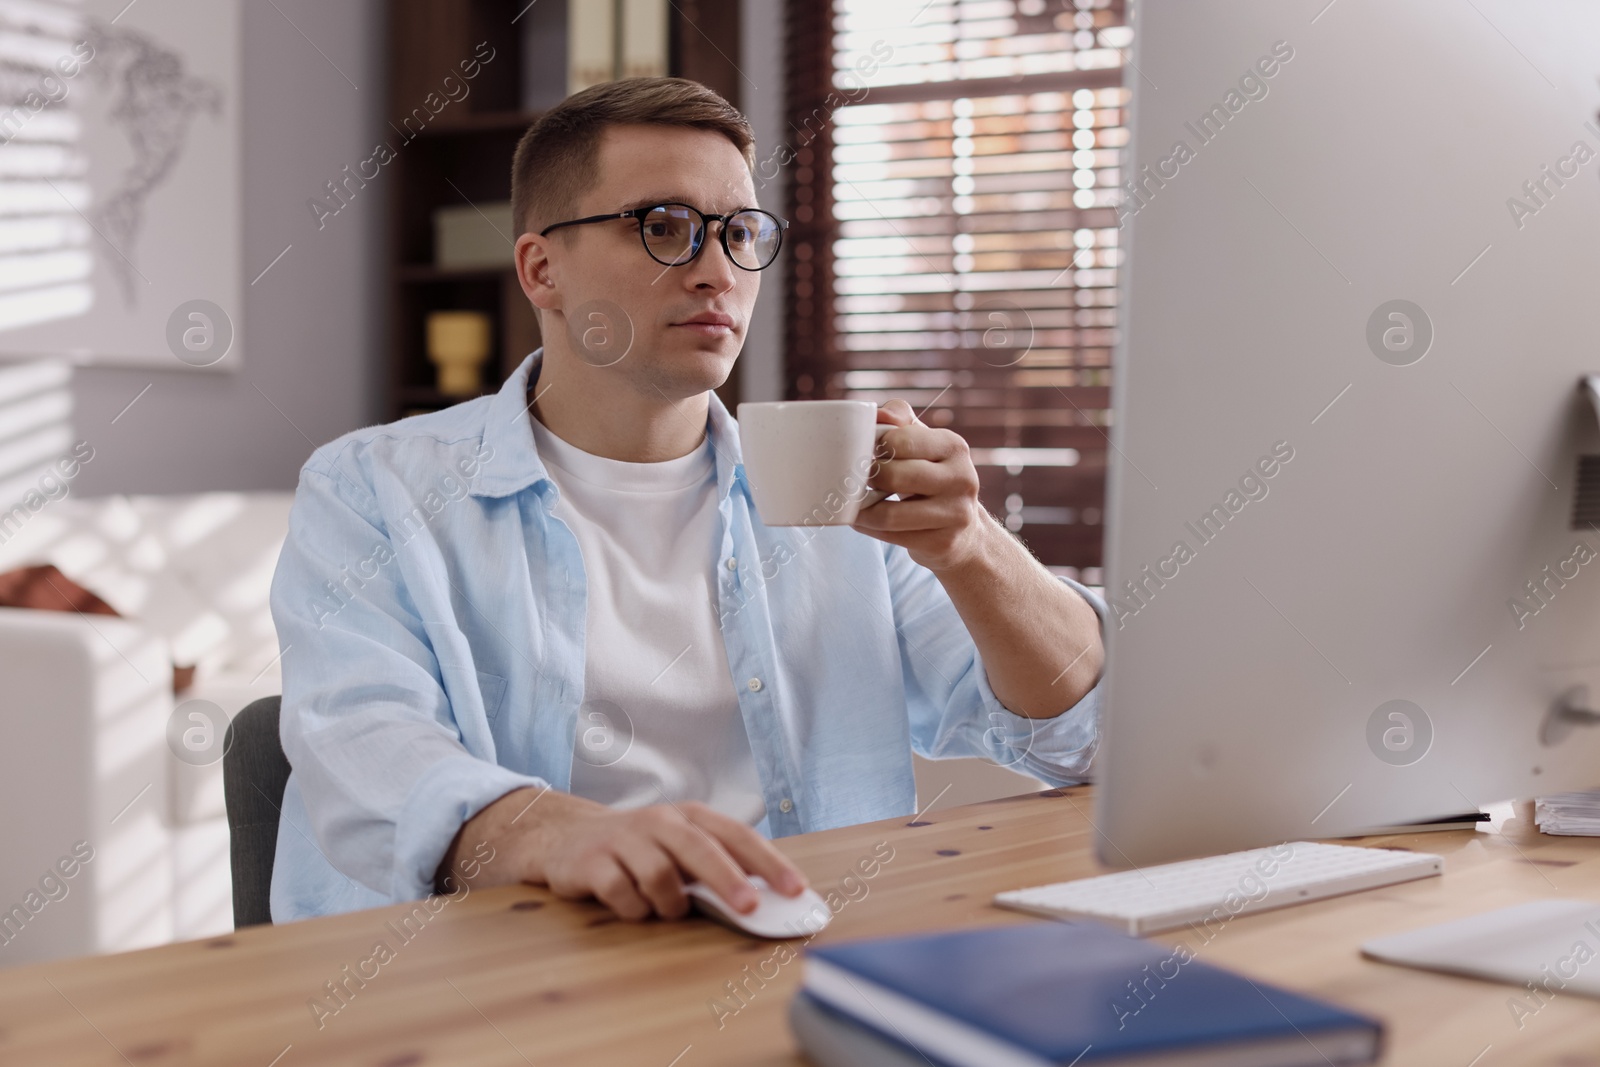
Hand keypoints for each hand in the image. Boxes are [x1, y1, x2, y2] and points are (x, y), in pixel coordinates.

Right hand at [440, 787, 808, 920]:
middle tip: (750, 909)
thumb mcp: (679, 850)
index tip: (796, 891)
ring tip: (663, 908)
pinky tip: (631, 906)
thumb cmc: (639, 849)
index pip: (737, 836)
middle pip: (701, 849)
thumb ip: (716, 868)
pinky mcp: (591, 861)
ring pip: (660, 875)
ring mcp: (624, 839)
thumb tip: (766, 902)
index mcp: (690, 817)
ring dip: (669, 904)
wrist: (566, 836)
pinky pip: (621, 891)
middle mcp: (660, 822)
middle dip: (728, 880)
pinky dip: (632, 908)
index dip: (768, 862)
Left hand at [851, 399, 992, 572]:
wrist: (963, 529)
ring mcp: (955, 513)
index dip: (873, 448)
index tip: (867, 454)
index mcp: (954, 446)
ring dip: (862, 510)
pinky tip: (863, 520)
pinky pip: (891, 536)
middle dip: (868, 480)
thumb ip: (899, 419)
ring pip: (888, 514)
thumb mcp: (923, 442)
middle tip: (860, 480)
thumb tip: (880, 414)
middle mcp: (962, 478)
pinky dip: (869, 528)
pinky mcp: (943, 542)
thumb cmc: (932, 476)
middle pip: (892, 477)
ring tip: (854, 503)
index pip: (898, 441)